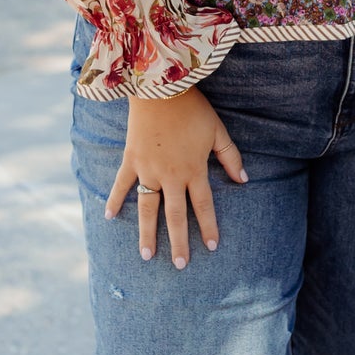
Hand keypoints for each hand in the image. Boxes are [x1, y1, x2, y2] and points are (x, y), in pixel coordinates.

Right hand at [105, 86, 247, 268]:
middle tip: (180, 266)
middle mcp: (171, 175)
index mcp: (193, 170)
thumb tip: (244, 179)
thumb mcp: (217, 131)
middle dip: (179, 242)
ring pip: (148, 208)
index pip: (203, 206)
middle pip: (175, 215)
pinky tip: (110, 218)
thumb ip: (230, 157)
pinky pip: (121, 184)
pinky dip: (115, 200)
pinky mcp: (131, 160)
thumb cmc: (192, 108)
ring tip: (147, 255)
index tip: (211, 247)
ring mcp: (148, 170)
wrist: (160, 87)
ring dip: (148, 233)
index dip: (208, 227)